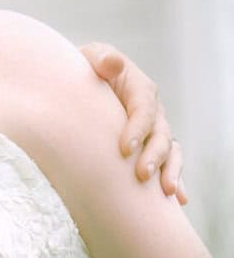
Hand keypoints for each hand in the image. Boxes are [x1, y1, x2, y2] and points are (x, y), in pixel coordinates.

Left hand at [79, 42, 185, 202]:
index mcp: (139, 88)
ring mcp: (154, 131)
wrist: (81, 86)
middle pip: (160, 134)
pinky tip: (177, 200)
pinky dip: (175, 180)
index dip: (137, 128)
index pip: (144, 109)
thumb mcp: (89, 58)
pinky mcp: (150, 147)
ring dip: (170, 171)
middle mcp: (152, 111)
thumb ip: (101, 59)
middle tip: (142, 175)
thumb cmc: (83, 71)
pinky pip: (168, 164)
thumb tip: (112, 64)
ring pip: (169, 151)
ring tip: (165, 192)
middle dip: (154, 156)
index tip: (124, 149)